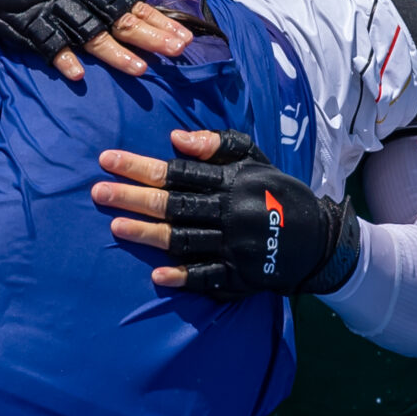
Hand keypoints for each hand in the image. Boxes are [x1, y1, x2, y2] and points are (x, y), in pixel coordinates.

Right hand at [0, 0, 190, 79]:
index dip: (158, 18)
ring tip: (141, 69)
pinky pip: (45, 42)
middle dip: (150, 35)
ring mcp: (47, 6)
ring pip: (87, 31)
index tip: (186, 34)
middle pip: (117, 16)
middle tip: (179, 51)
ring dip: (113, 52)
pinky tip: (77, 74)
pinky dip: (60, 56)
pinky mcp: (22, 22)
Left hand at [92, 128, 361, 298]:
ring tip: (115, 227)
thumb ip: (218, 145)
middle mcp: (232, 213)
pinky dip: (183, 277)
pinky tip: (157, 274)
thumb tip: (175, 138)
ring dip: (147, 234)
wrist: (319, 239)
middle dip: (132, 198)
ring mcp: (236, 247)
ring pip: (184, 240)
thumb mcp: (255, 158)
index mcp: (233, 181)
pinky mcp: (241, 276)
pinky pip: (207, 277)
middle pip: (174, 205)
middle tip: (97, 192)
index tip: (106, 160)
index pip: (178, 171)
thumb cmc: (277, 192)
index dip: (141, 166)